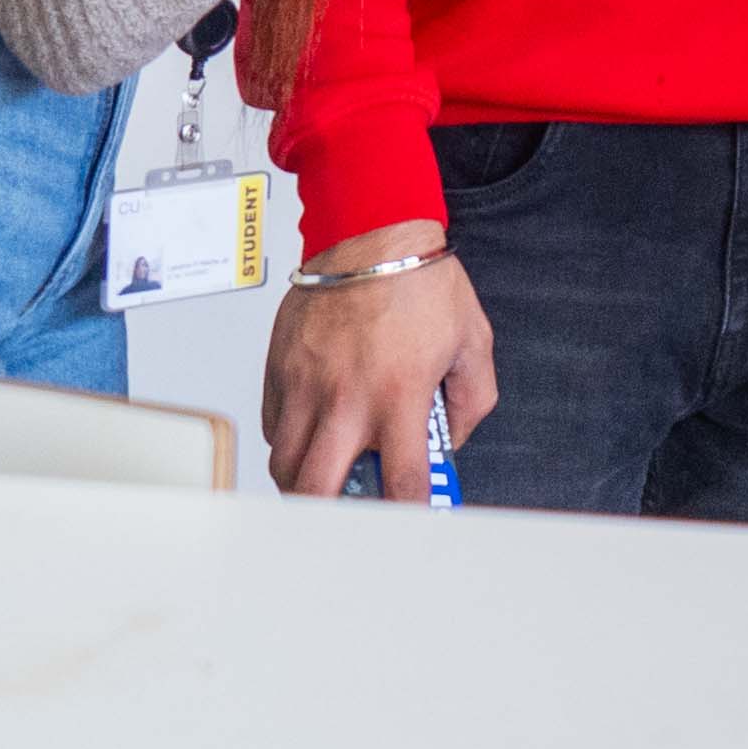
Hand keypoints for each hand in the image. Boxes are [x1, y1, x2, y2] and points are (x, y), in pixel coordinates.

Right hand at [262, 225, 492, 496]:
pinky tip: (315, 431)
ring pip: (287, 467)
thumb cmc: (421, 280)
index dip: (408, 511)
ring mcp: (306, 386)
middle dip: (335, 516)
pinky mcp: (280, 371)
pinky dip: (291, 442)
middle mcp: (346, 398)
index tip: (411, 516)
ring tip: (332, 473)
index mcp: (399, 395)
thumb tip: (451, 441)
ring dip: (308, 482)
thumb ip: (471, 400)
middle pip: (319, 491)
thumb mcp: (473, 340)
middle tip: (354, 507)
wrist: (372, 232)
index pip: (402, 481)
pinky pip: (274, 430)